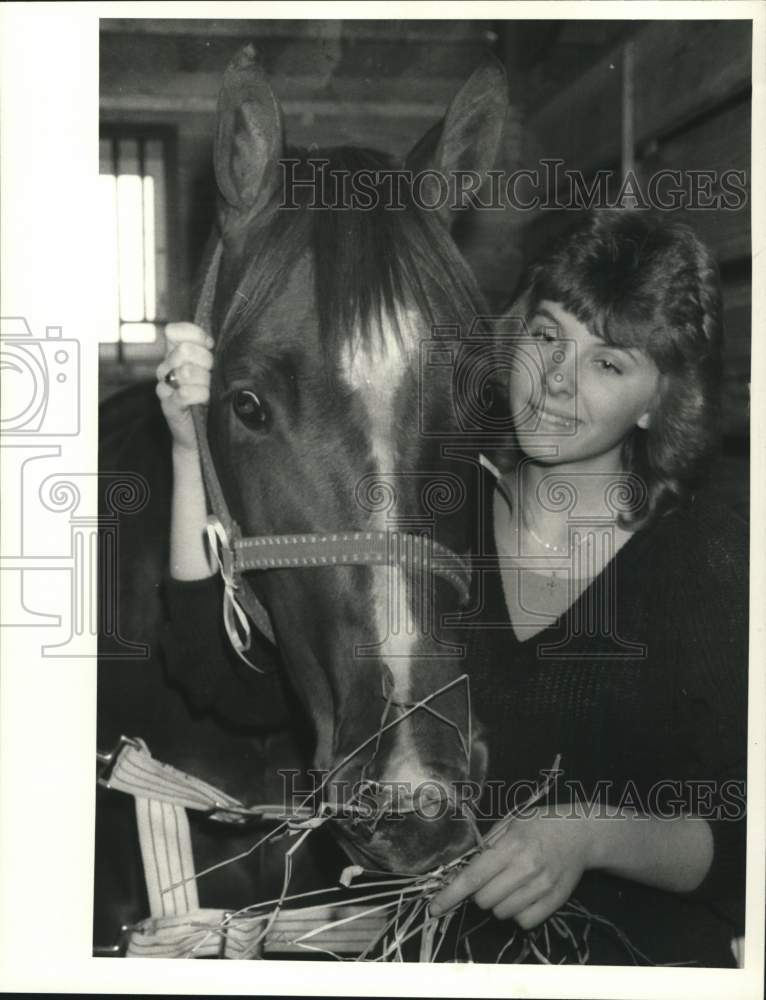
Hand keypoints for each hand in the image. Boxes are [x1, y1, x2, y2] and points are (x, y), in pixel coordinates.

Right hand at [156, 322, 214, 452]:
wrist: (203, 433)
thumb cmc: (211, 397)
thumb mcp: (212, 370)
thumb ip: (208, 352)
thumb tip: (209, 341)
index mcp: (174, 354)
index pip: (175, 331)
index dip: (196, 336)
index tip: (210, 347)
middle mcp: (165, 368)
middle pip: (185, 350)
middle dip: (206, 361)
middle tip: (213, 375)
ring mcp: (164, 387)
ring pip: (186, 371)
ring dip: (205, 381)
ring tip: (210, 391)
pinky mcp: (169, 406)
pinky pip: (185, 393)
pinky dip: (200, 395)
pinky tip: (205, 400)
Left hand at [429, 810, 593, 928]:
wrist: (580, 834)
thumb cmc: (540, 824)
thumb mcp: (510, 823)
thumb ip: (487, 845)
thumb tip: (462, 867)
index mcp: (511, 846)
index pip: (473, 877)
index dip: (451, 894)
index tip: (434, 908)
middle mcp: (525, 869)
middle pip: (484, 900)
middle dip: (480, 893)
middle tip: (491, 878)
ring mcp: (541, 888)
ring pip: (502, 913)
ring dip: (499, 903)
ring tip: (510, 884)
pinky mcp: (555, 902)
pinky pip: (524, 922)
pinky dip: (518, 914)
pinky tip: (524, 896)